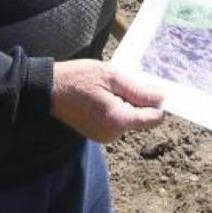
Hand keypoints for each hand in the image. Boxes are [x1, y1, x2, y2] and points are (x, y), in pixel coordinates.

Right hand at [50, 59, 164, 142]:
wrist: (48, 90)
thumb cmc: (77, 78)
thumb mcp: (110, 76)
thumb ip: (139, 90)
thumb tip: (163, 98)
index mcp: (118, 120)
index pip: (153, 118)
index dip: (156, 102)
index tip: (150, 86)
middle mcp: (113, 134)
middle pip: (141, 118)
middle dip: (137, 100)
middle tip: (118, 83)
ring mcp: (105, 136)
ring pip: (129, 119)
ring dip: (125, 103)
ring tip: (106, 89)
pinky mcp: (98, 134)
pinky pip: (117, 121)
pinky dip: (115, 108)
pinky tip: (101, 96)